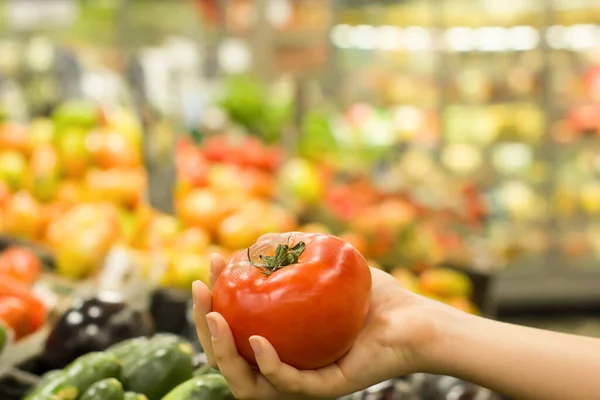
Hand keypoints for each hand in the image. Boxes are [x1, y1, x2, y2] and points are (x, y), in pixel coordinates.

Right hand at [193, 253, 448, 398]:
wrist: (413, 316)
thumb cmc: (368, 293)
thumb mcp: (323, 265)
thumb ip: (292, 254)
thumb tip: (256, 241)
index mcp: (277, 342)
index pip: (231, 330)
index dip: (210, 301)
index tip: (210, 264)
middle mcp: (284, 365)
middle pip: (229, 359)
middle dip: (204, 327)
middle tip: (200, 290)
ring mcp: (303, 380)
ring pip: (248, 383)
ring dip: (223, 353)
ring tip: (215, 318)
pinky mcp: (326, 388)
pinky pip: (289, 385)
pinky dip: (268, 366)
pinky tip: (257, 340)